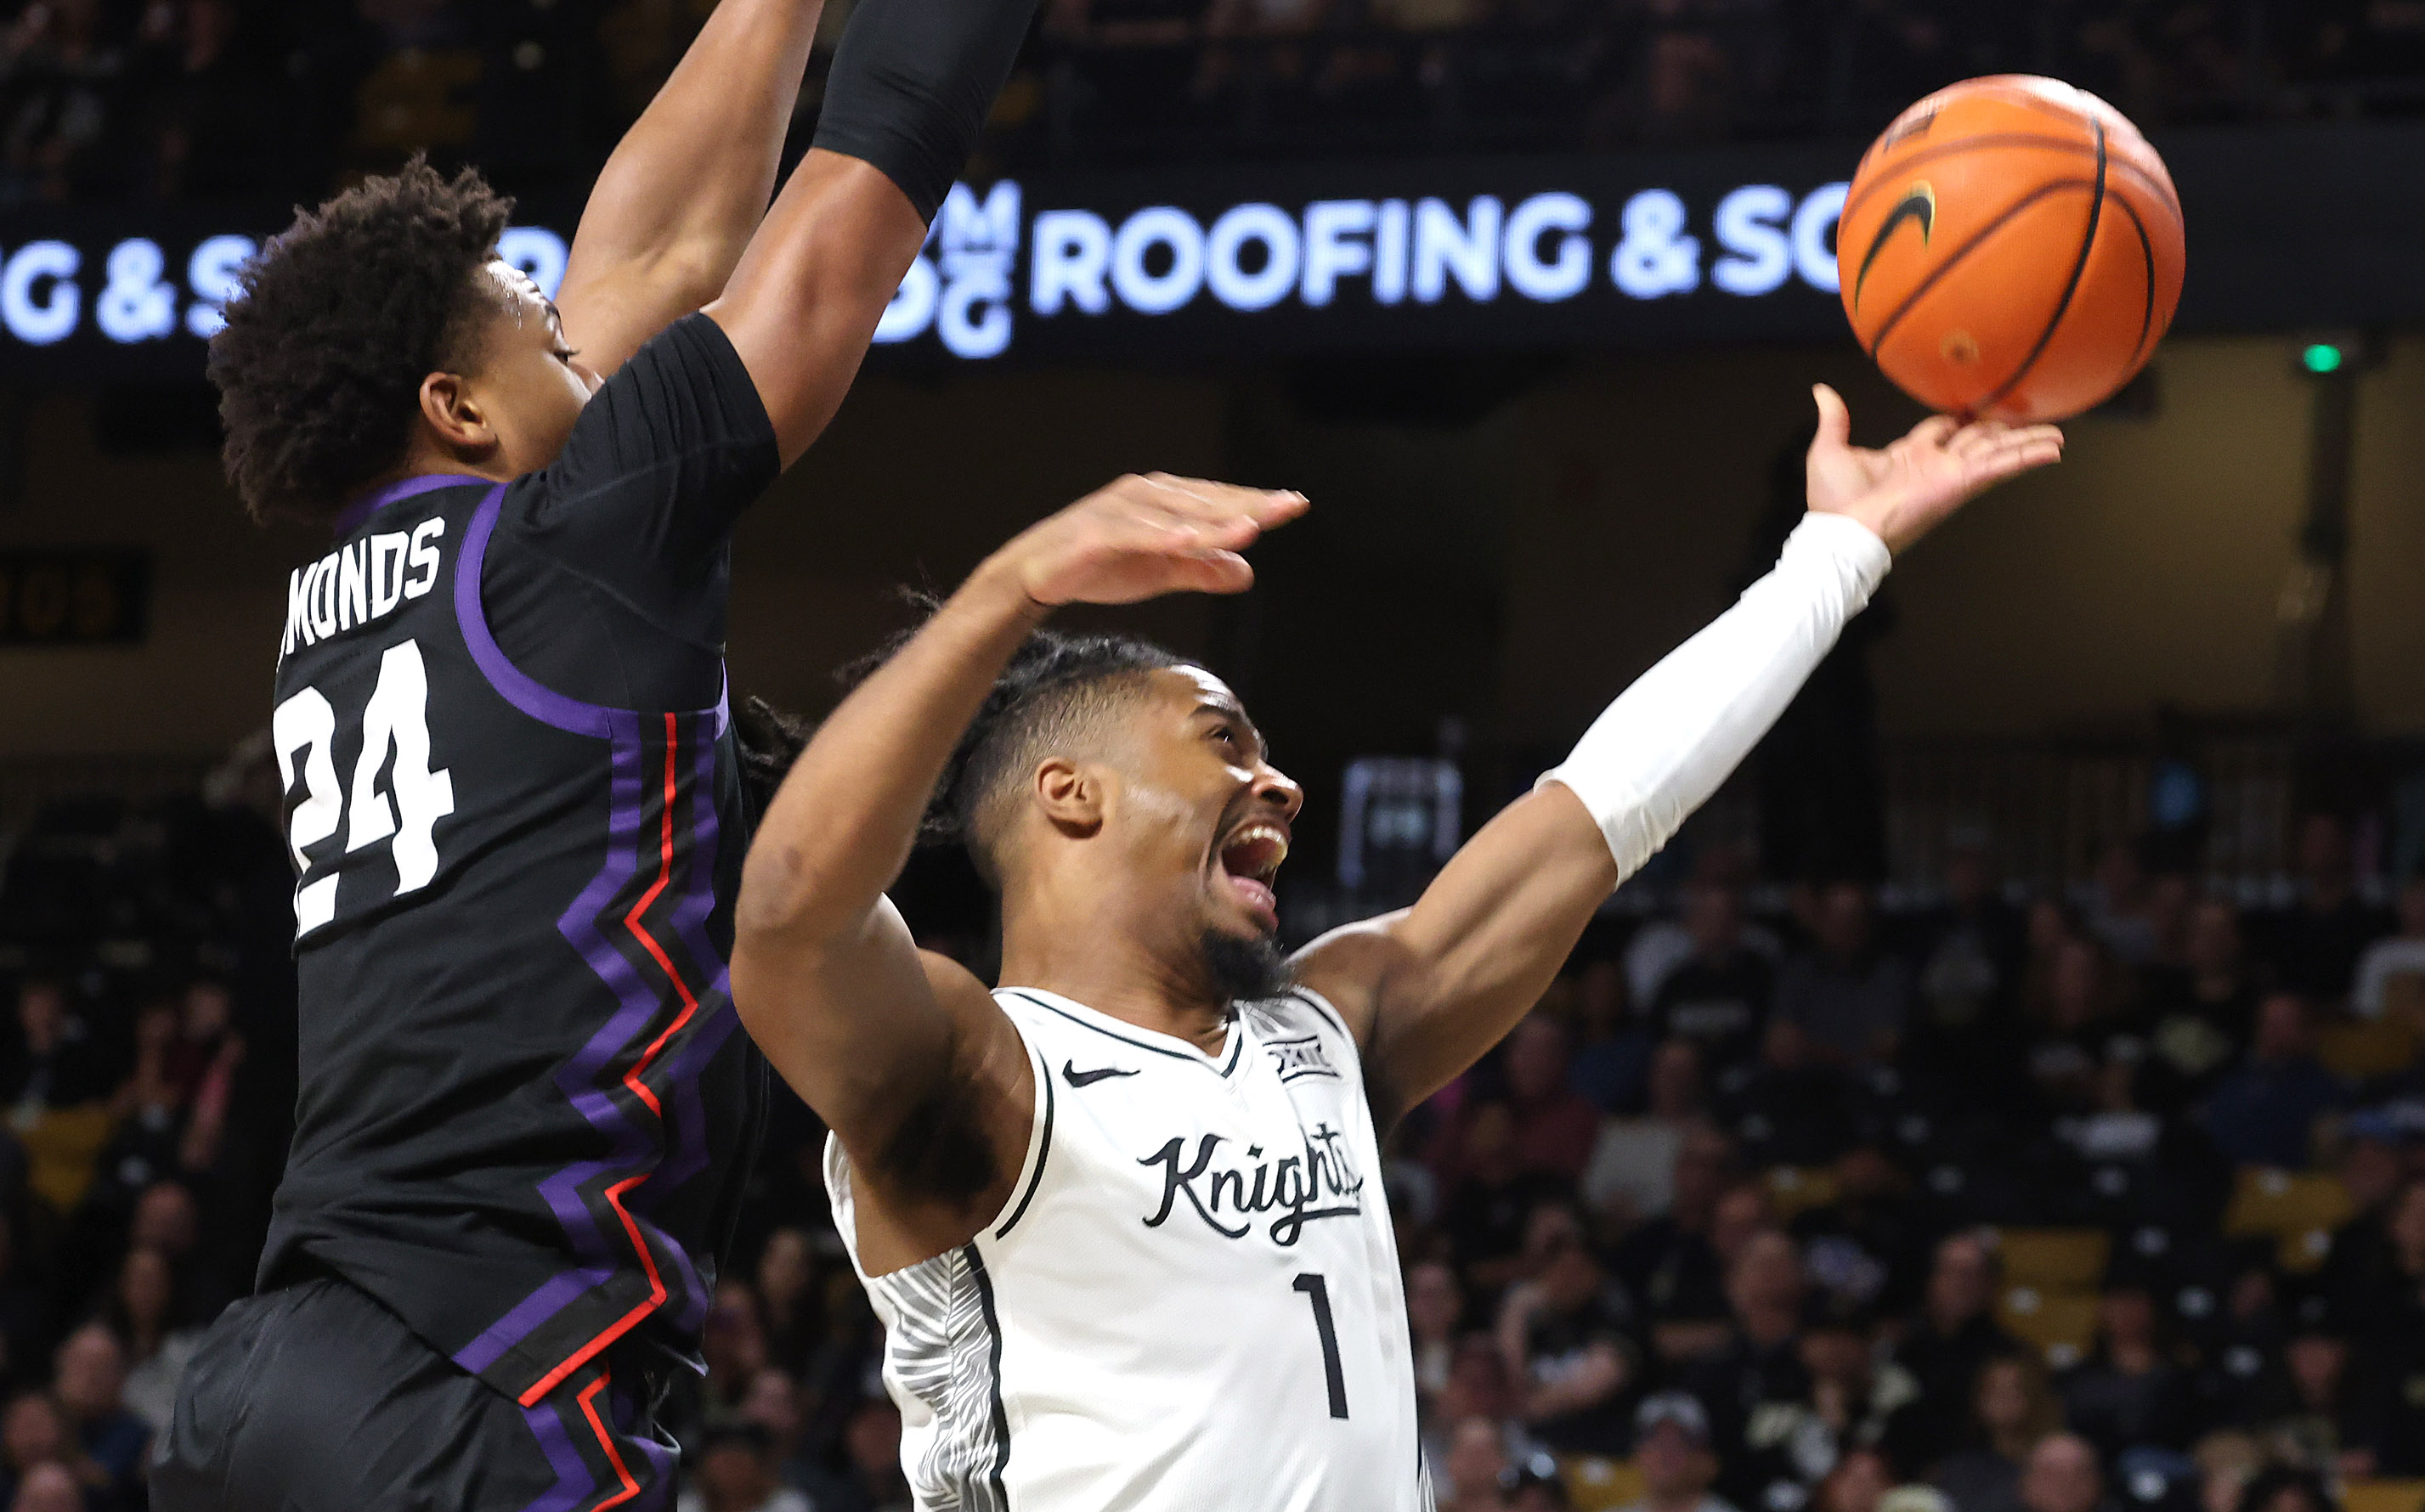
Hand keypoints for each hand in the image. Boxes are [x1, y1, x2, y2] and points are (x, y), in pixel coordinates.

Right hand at [995, 473, 1307, 607]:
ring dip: (1211, 522)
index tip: (1295, 504)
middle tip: (1288, 507)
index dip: (1257, 502)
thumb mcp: (1160, 573)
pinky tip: (1185, 541)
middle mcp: (1144, 496)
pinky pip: (1131, 534)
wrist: (1034, 575)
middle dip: (1248, 504)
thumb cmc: (1099, 566)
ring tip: (1249, 528)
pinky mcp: (1093, 534)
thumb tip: (1247, 573)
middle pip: (1204, 501)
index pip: (1218, 500)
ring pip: (1173, 515)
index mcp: (1163, 501)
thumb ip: (1201, 569)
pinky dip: (1158, 536)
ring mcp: (1118, 511)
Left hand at [1804, 383, 2062, 553]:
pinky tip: (2053, 451)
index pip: (1941, 431)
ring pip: (1996, 452)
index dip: (1956, 419)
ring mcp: (1950, 476)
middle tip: (2028, 421)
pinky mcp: (1959, 485)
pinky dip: (2027, 458)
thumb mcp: (1830, 450)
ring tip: (2057, 437)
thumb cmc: (1832, 502)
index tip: (1973, 409)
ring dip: (2027, 444)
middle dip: (2002, 431)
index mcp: (1907, 457)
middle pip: (1977, 441)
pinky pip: (1999, 468)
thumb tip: (1821, 391)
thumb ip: (1834, 419)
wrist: (1840, 533)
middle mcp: (1934, 466)